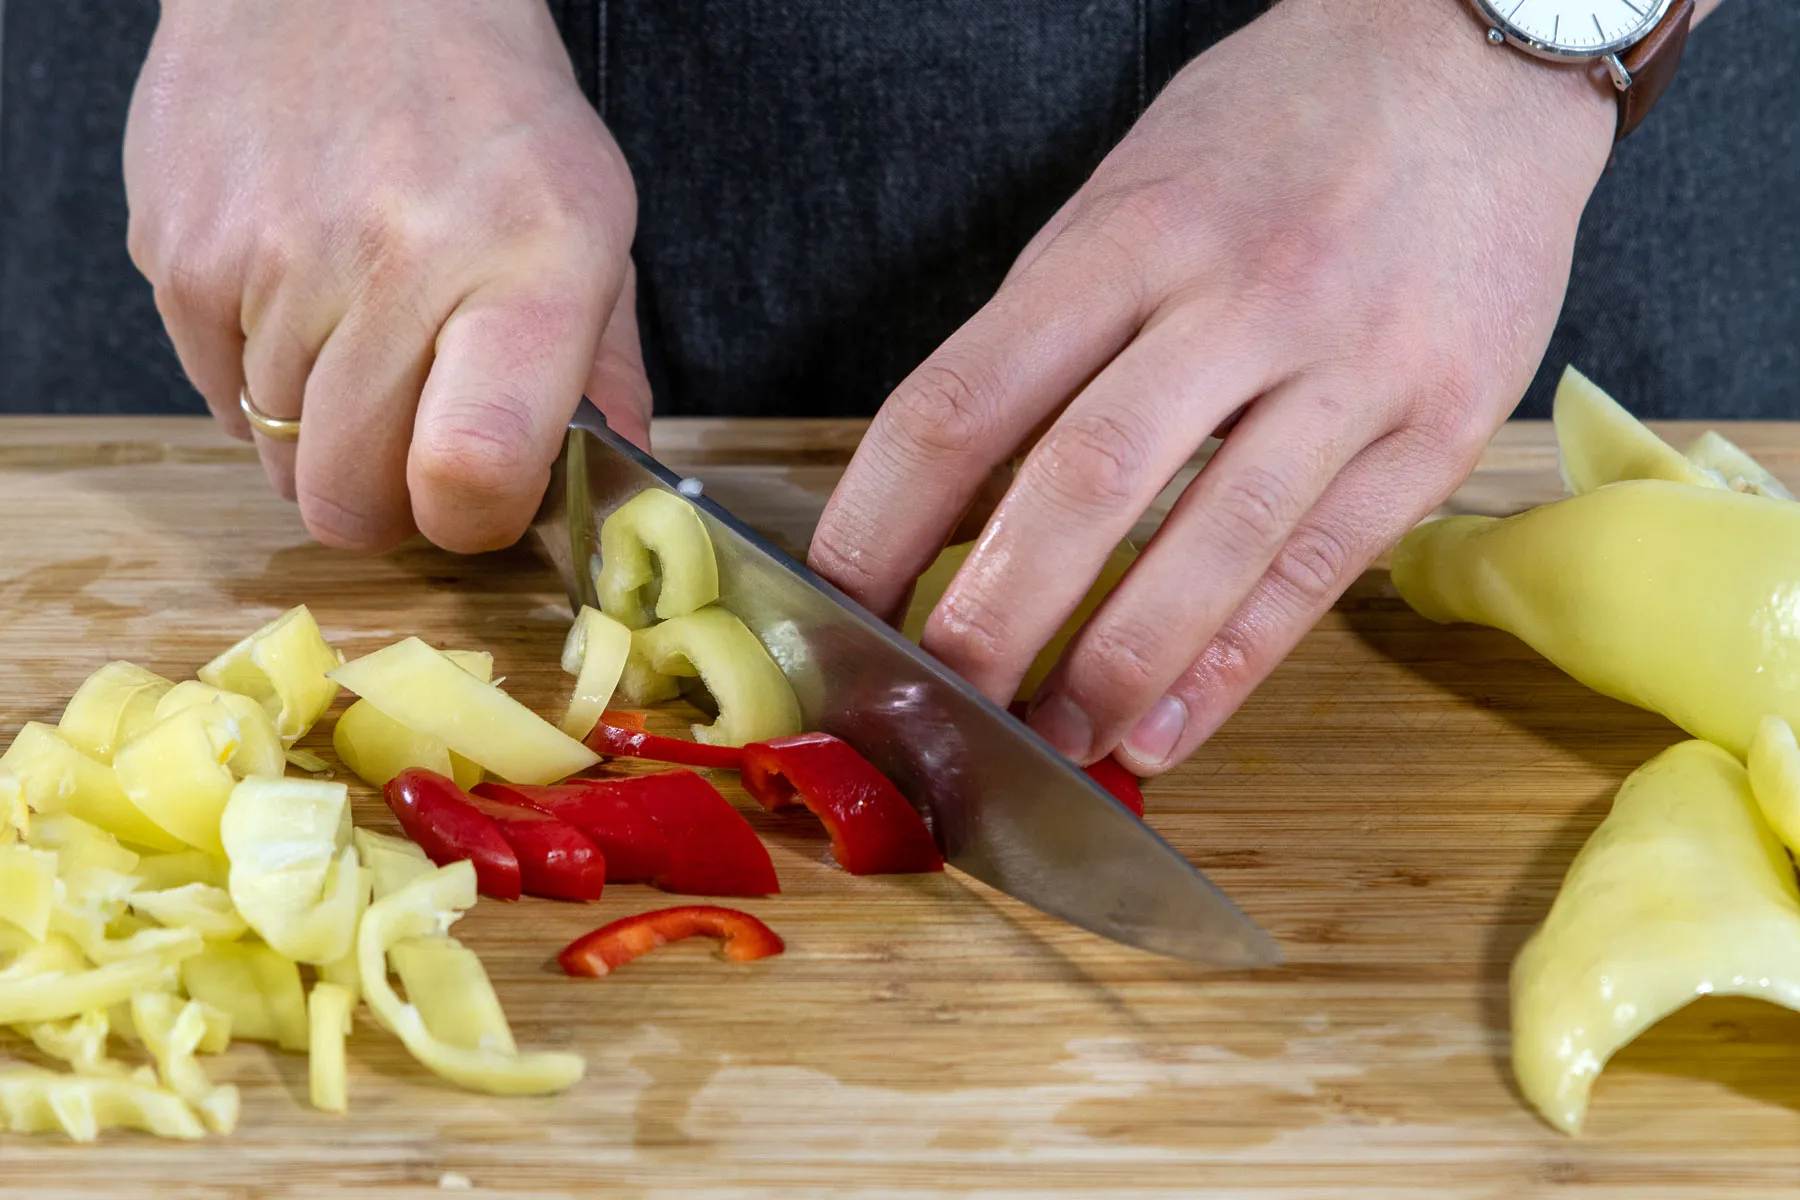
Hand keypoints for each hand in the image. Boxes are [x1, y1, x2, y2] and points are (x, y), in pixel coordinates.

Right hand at [125, 0, 647, 552]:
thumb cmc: (490, 114)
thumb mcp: (595, 228)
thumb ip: (606, 372)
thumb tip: (617, 487)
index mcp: (527, 265)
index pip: (472, 468)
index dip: (470, 522)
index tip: (478, 502)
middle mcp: (394, 262)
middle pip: (351, 497)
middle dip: (386, 498)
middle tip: (415, 437)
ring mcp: (271, 258)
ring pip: (279, 458)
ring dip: (323, 432)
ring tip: (365, 332)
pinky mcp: (179, 252)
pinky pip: (217, 397)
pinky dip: (260, 378)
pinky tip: (304, 296)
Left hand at [809, 0, 1615, 773]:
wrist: (1475, 56)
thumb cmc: (1276, 130)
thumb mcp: (1128, 194)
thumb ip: (1047, 339)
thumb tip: (962, 507)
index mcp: (1127, 236)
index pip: (964, 400)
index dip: (880, 522)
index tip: (834, 603)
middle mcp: (1237, 298)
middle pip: (1082, 486)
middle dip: (989, 622)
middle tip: (931, 708)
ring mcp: (1350, 364)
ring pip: (1211, 546)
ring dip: (1110, 670)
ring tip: (1046, 747)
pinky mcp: (1439, 426)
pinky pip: (1319, 570)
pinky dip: (1230, 666)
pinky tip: (1164, 731)